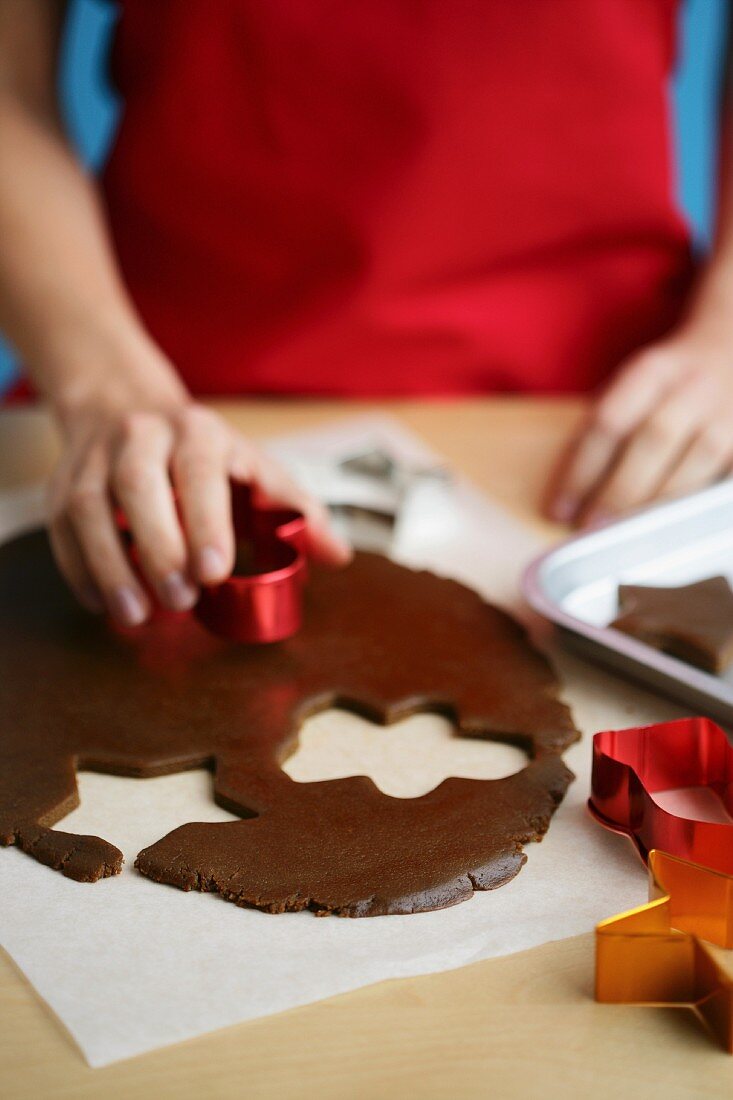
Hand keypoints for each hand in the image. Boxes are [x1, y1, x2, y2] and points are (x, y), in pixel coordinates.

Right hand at [48, 395, 350, 626]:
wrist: (123, 404)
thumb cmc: (200, 453)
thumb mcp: (253, 468)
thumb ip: (294, 511)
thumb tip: (338, 555)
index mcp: (199, 432)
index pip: (199, 470)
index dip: (205, 521)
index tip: (213, 572)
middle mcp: (141, 435)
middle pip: (138, 484)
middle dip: (158, 547)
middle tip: (181, 601)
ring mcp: (95, 457)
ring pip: (89, 507)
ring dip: (110, 566)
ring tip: (135, 615)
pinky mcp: (62, 484)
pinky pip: (62, 527)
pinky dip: (79, 570)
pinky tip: (102, 604)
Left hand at [545, 328, 732, 526]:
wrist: (732, 350)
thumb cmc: (669, 381)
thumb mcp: (633, 384)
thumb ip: (606, 426)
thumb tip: (573, 489)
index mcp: (653, 370)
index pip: (608, 422)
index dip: (580, 471)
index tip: (560, 508)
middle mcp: (693, 388)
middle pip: (651, 444)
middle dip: (616, 493)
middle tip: (591, 528)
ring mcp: (728, 415)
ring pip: (691, 468)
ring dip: (652, 508)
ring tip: (625, 535)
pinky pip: (717, 485)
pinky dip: (689, 509)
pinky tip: (668, 529)